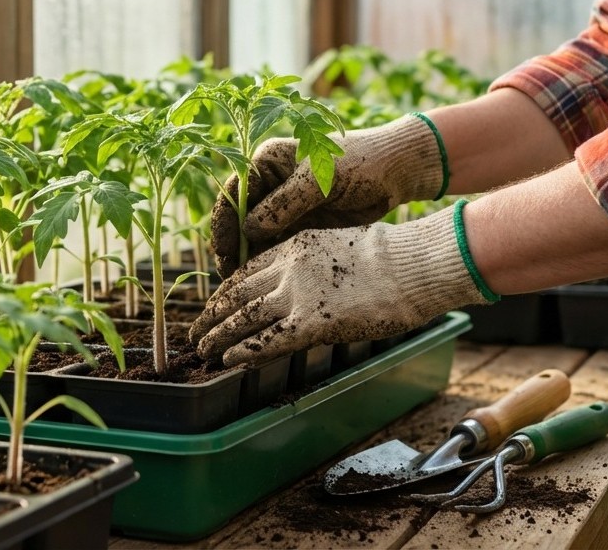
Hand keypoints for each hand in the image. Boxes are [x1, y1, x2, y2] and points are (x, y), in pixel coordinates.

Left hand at [190, 207, 485, 365]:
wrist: (411, 264)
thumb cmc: (393, 257)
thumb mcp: (342, 246)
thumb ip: (317, 264)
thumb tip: (314, 283)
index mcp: (295, 245)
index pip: (248, 269)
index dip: (227, 290)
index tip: (216, 304)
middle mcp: (288, 268)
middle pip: (236, 292)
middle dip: (212, 313)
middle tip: (196, 330)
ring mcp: (297, 295)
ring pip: (243, 317)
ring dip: (218, 335)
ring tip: (202, 349)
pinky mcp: (310, 322)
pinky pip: (266, 340)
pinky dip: (242, 352)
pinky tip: (228, 361)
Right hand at [210, 115, 445, 276]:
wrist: (394, 172)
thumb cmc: (358, 163)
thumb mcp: (318, 181)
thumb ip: (283, 204)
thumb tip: (247, 230)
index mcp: (265, 164)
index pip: (233, 196)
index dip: (224, 226)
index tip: (224, 253)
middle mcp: (268, 186)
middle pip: (238, 222)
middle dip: (233, 249)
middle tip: (230, 279)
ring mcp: (282, 208)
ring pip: (254, 240)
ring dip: (248, 262)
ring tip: (244, 289)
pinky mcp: (298, 227)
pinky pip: (275, 249)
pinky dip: (268, 265)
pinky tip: (266, 285)